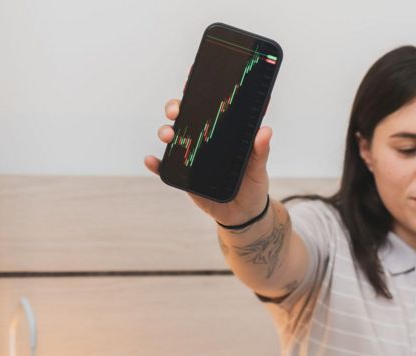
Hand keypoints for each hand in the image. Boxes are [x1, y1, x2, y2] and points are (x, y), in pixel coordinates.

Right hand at [144, 97, 272, 225]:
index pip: (207, 109)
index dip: (197, 93)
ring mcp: (191, 158)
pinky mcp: (183, 176)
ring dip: (165, 132)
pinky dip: (155, 164)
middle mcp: (203, 141)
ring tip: (168, 135)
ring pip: (173, 138)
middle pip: (185, 118)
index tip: (190, 81)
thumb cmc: (252, 186)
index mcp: (222, 133)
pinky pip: (165, 168)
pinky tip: (150, 160)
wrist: (243, 214)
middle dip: (175, 108)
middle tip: (175, 110)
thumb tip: (265, 131)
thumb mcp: (258, 168)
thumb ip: (260, 151)